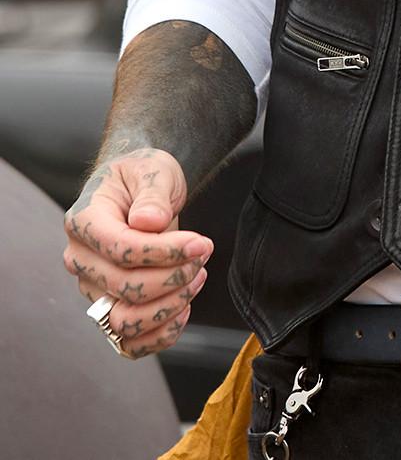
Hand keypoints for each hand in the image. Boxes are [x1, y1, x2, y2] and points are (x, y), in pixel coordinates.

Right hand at [62, 147, 213, 359]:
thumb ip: (151, 193)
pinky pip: (129, 343)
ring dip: (169, 306)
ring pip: (124, 321)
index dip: (164, 252)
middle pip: (124, 287)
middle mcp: (81, 260)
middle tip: (205, 251)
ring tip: (197, 275)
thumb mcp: (152, 169)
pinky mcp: (110, 308)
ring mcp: (93, 289)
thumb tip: (148, 222)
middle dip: (173, 275)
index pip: (120, 249)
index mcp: (83, 222)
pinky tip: (185, 308)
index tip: (202, 242)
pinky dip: (159, 335)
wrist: (140, 188)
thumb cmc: (144, 176)